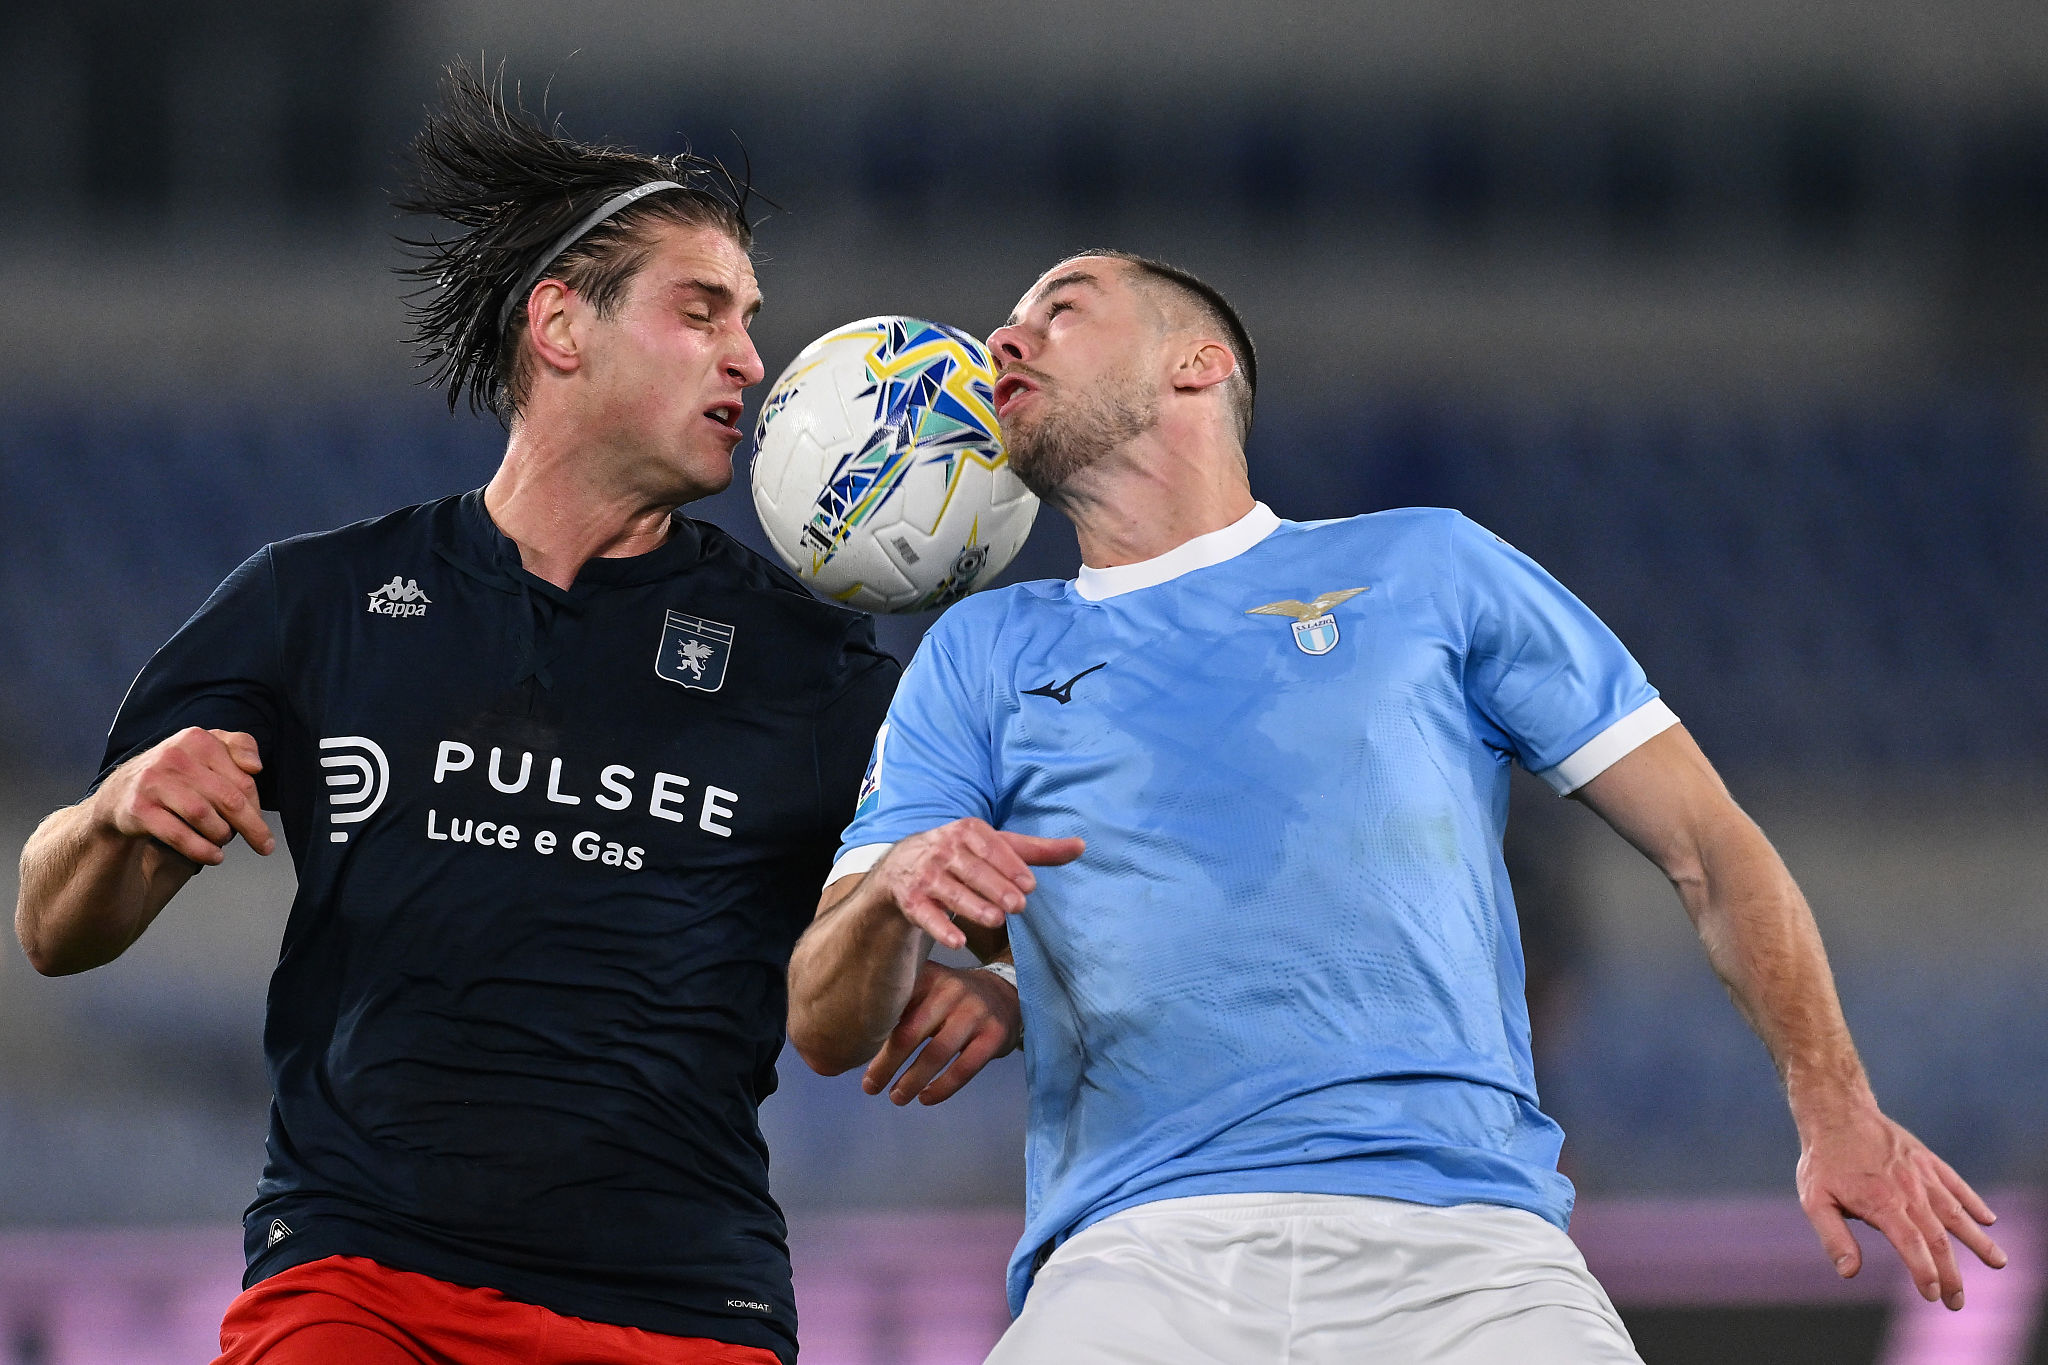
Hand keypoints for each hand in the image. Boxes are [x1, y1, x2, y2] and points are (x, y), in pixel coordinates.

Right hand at [93, 727, 272, 865]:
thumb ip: (240, 746)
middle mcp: (175, 757)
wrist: (121, 792)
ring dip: (223, 836)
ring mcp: (154, 783)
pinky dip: (201, 850)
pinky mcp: (139, 809)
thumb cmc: (178, 772)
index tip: (259, 820)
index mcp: (197, 740)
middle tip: (265, 845)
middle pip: (228, 799)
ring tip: (225, 842)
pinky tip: (214, 856)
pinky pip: (179, 835)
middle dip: (252, 827)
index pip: (243, 779)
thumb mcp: (207, 748)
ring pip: (205, 817)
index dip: (256, 805)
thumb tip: (256, 767)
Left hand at [862, 961, 1021, 1105]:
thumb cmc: (952, 1000)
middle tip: (869, 1087)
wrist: (1006, 993)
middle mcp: (951, 990)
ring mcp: (975, 1012)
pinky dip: (943, 1088)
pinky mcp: (994, 1035)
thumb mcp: (927, 988)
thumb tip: (850, 1040)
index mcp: (927, 977)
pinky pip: (964, 1068)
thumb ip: (899, 1006)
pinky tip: (926, 1099)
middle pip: (910, 1033)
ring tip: (896, 1098)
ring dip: (912, 1081)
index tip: (850, 1056)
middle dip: (886, 1064)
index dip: (870, 1035)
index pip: (892, 1007)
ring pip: (936, 1053)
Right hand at [870, 818, 1082, 950]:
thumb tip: (1081, 846)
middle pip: (973, 870)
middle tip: (1019, 905)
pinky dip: (941, 928)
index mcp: (968, 831)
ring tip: (996, 919)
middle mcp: (944, 850)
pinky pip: (926, 916)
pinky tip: (958, 942)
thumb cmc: (963, 855)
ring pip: (951, 892)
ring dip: (973, 906)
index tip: (1030, 884)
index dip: (1009, 865)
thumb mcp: (997, 847)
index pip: (991, 847)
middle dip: (996, 887)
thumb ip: (1037, 850)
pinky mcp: (912, 900)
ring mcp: (926, 876)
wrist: (902, 866)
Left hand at [1796, 1106, 2004, 1309]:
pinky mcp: (1928, 1161)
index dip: (1926, 1273)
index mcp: (1882, 1204)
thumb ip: (1833, 1237)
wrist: (1836, 1112)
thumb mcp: (1815, 1199)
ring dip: (1978, 1241)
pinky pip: (1956, 1184)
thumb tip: (1849, 1273)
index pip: (1912, 1246)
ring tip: (1998, 1263)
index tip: (1934, 1296)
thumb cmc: (1823, 1160)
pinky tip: (1988, 1220)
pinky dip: (1974, 1202)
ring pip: (1957, 1213)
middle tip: (1957, 1303)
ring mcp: (1922, 1175)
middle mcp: (1909, 1192)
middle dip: (1951, 1274)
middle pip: (1938, 1239)